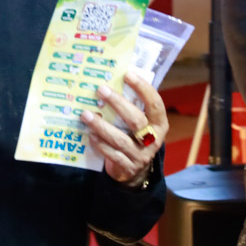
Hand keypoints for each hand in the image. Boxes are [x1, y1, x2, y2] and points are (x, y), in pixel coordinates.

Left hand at [80, 68, 167, 185]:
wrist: (135, 171)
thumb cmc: (134, 137)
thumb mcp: (139, 122)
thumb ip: (131, 105)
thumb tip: (112, 80)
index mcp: (159, 124)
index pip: (155, 104)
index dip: (143, 88)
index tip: (127, 74)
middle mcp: (153, 140)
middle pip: (136, 120)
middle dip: (117, 104)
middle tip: (101, 90)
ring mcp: (141, 155)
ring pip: (120, 139)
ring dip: (101, 126)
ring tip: (86, 114)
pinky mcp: (128, 167)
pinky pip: (112, 154)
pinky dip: (100, 144)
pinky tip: (90, 134)